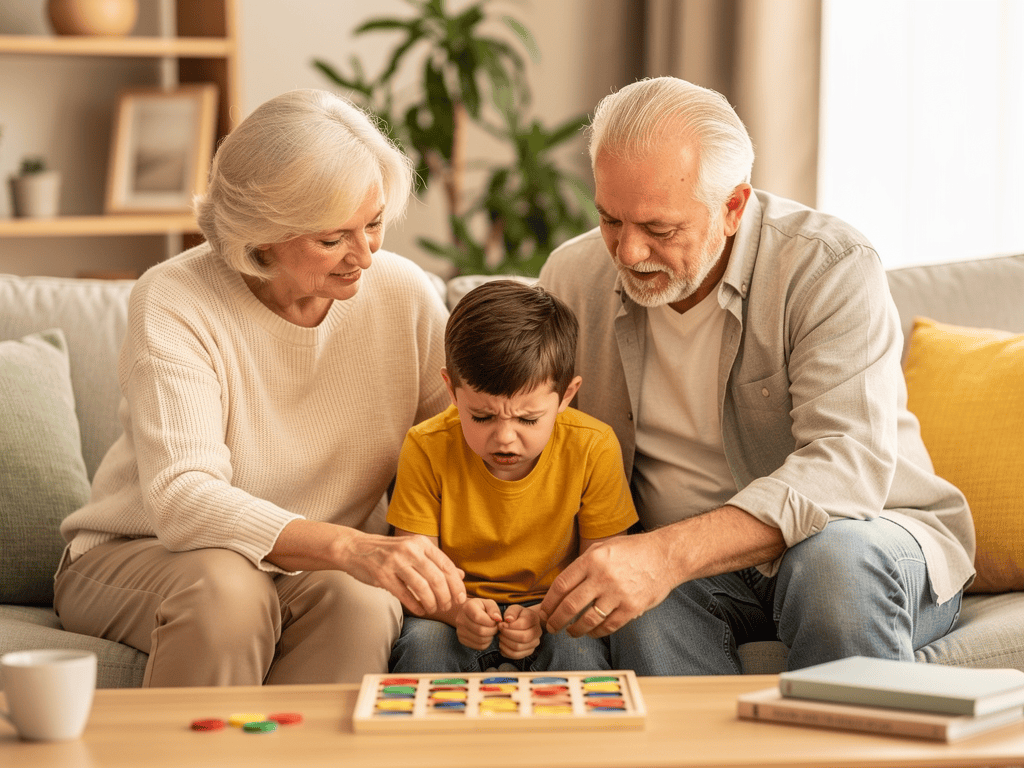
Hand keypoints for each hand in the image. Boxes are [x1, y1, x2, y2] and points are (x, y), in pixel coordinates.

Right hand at [338, 530, 466, 616]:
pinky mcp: (382, 575)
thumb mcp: (414, 550)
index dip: (456, 584)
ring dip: (431, 602)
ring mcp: (395, 562)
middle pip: (436, 578)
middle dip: (446, 596)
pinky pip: (404, 594)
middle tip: (447, 606)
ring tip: (433, 609)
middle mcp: (409, 550)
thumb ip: (436, 562)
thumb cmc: (389, 552)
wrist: (356, 548)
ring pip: (422, 587)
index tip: (461, 598)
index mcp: (420, 542)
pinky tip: (420, 610)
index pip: (446, 565)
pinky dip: (415, 605)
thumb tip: (461, 575)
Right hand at [455, 598, 501, 649]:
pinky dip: (487, 643)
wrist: (467, 614)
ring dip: (490, 637)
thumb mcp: (488, 603)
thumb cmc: (481, 608)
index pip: (478, 617)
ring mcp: (460, 631)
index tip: (495, 620)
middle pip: (480, 630)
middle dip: (493, 630)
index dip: (490, 621)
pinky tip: (486, 635)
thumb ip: (494, 609)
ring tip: (491, 630)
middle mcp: (460, 619)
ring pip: (480, 640)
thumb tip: (498, 619)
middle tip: (495, 627)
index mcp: (467, 607)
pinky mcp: (462, 640)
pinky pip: (479, 646)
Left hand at [498, 604, 541, 658]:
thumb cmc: (518, 615)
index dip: (509, 626)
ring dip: (505, 643)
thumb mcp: (514, 608)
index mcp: (534, 618)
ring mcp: (534, 643)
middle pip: (522, 638)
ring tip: (500, 637)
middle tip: (499, 632)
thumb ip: (511, 612)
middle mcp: (537, 632)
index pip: (522, 625)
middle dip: (507, 635)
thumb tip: (508, 619)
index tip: (500, 624)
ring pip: (518, 648)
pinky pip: (516, 655)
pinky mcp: (529, 651)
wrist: (525, 622)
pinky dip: (506, 651)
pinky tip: (502, 644)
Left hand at [538, 532, 676, 637]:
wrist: (665, 556)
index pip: (561, 585)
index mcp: (592, 559)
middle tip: (551, 627)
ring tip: (570, 632)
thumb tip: (563, 585)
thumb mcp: (604, 547)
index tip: (544, 611)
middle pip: (570, 605)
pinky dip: (596, 632)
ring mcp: (617, 593)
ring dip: (575, 630)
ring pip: (587, 620)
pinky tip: (591, 632)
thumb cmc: (633, 550)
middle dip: (556, 621)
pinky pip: (608, 626)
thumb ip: (583, 563)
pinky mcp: (632, 608)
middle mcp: (602, 577)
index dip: (549, 602)